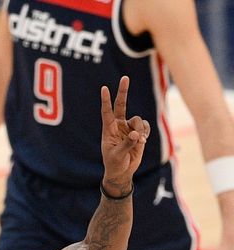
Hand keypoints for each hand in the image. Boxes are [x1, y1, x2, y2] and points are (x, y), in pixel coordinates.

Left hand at [100, 76, 148, 195]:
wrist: (122, 171)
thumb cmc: (114, 163)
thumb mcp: (117, 155)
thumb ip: (127, 144)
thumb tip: (136, 135)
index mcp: (108, 129)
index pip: (106, 112)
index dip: (105, 100)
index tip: (103, 88)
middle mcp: (118, 126)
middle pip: (121, 105)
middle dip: (123, 91)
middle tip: (125, 77)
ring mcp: (129, 128)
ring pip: (138, 120)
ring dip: (141, 129)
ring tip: (139, 140)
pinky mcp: (139, 133)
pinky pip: (145, 127)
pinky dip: (146, 132)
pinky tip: (142, 141)